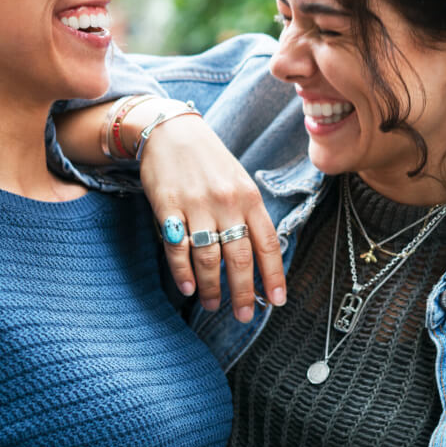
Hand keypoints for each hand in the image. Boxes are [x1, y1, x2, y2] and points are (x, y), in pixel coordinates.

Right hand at [135, 107, 285, 321]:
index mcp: (249, 196)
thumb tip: (260, 255)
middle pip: (239, 257)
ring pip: (208, 258)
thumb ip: (249, 214)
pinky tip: (189, 288)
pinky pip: (178, 248)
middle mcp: (227, 202)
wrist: (170, 130)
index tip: (277, 301)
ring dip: (212, 287)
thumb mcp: (239, 180)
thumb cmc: (209, 160)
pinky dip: (183, 272)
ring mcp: (197, 205)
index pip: (267, 243)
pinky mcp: (168, 207)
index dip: (273, 275)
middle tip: (245, 316)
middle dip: (244, 292)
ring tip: (214, 305)